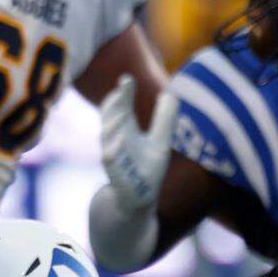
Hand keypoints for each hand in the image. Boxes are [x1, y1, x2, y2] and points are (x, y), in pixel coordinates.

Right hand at [100, 74, 176, 208]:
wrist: (139, 196)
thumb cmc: (147, 167)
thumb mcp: (160, 140)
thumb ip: (164, 119)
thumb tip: (170, 94)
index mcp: (126, 130)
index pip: (120, 107)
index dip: (123, 93)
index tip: (126, 79)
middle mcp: (116, 139)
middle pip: (111, 117)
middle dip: (115, 103)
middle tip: (122, 88)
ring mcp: (114, 154)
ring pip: (107, 134)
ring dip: (112, 121)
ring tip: (121, 108)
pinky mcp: (115, 171)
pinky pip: (110, 157)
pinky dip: (113, 147)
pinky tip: (120, 137)